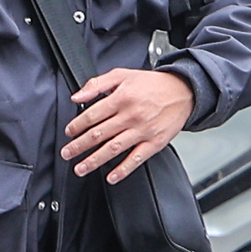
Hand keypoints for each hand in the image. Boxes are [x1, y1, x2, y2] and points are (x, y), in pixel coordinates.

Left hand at [61, 67, 195, 183]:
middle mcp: (131, 115)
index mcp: (121, 98)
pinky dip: (123, 169)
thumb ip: (97, 84)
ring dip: (94, 160)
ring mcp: (143, 131)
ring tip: (80, 168)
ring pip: (113, 148)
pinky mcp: (155, 142)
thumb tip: (77, 97)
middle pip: (99, 134)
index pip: (92, 115)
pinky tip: (111, 177)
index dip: (77, 125)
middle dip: (79, 146)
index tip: (69, 132)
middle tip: (67, 153)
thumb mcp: (123, 75)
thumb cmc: (152, 84)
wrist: (183, 91)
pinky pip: (136, 158)